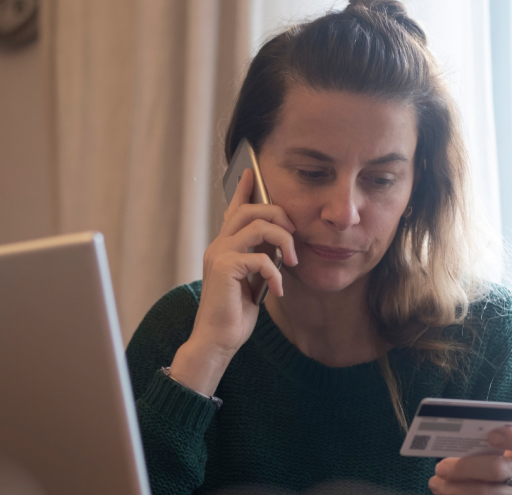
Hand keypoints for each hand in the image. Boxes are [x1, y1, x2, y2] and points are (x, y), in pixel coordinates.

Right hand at [169, 168, 297, 393]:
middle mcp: (219, 245)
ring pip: (257, 225)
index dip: (244, 190)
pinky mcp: (225, 268)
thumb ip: (258, 260)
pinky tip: (278, 290)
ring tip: (291, 261)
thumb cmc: (234, 313)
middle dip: (278, 215)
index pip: (234, 210)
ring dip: (283, 240)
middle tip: (294, 234)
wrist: (217, 340)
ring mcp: (220, 254)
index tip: (252, 171)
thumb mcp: (251, 281)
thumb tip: (279, 246)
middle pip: (250, 210)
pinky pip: (260, 257)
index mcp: (224, 246)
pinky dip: (275, 274)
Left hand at [428, 426, 511, 493]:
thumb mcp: (481, 453)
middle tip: (440, 467)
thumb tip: (446, 438)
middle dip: (465, 467)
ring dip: (455, 489)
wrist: (485, 488)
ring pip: (486, 492)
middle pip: (499, 469)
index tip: (491, 436)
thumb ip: (473, 444)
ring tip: (436, 483)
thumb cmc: (477, 465)